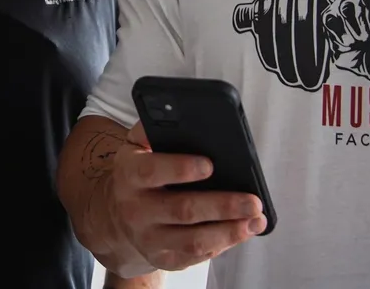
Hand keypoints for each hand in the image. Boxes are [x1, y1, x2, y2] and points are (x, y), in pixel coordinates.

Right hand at [107, 122, 266, 271]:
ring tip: (256, 220)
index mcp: (129, 175)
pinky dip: (223, 246)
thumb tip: (171, 110)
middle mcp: (137, 210)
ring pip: (192, 240)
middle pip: (182, 210)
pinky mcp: (163, 259)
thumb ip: (150, 128)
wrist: (113, 216)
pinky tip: (242, 232)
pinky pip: (196, 257)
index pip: (152, 171)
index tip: (210, 164)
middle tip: (253, 200)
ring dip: (229, 232)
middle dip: (222, 206)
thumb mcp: (133, 146)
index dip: (180, 168)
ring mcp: (149, 239)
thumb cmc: (136, 174)